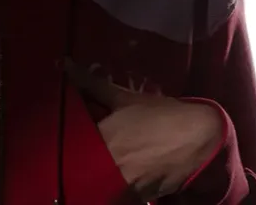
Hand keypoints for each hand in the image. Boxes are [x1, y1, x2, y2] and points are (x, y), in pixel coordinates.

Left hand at [65, 61, 224, 202]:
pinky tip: (111, 175)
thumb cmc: (160, 115)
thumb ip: (91, 83)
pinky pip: (113, 196)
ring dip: (90, 175)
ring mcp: (122, 187)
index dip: (60, 141)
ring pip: (93, 185)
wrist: (200, 140)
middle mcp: (107, 167)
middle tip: (74, 149)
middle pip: (76, 168)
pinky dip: (108, 186)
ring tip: (92, 162)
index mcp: (101, 139)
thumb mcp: (125, 97)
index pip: (65, 145)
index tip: (55, 135)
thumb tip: (63, 64)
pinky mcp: (135, 199)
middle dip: (72, 160)